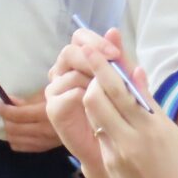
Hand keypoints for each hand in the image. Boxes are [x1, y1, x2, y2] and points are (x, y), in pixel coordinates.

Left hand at [0, 91, 61, 152]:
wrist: (85, 119)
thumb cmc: (66, 100)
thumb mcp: (49, 95)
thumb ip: (28, 100)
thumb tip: (9, 100)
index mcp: (46, 114)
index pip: (18, 115)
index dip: (4, 109)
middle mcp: (44, 130)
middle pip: (14, 129)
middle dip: (5, 120)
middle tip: (4, 112)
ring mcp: (44, 142)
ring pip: (15, 140)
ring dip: (8, 130)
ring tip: (9, 122)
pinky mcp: (45, 148)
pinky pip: (22, 148)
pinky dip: (15, 140)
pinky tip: (16, 132)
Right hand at [45, 27, 126, 164]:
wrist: (115, 147)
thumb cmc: (120, 113)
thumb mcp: (123, 82)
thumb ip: (119, 59)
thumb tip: (114, 30)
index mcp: (79, 61)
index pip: (80, 38)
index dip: (96, 41)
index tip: (116, 53)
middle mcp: (64, 72)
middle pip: (71, 52)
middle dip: (93, 56)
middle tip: (113, 63)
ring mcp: (56, 90)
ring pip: (70, 73)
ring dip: (92, 79)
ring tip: (112, 92)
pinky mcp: (54, 109)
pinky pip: (68, 95)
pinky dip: (86, 98)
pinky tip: (101, 106)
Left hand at [77, 49, 177, 177]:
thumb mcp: (173, 135)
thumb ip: (151, 104)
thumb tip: (136, 72)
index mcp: (156, 126)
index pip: (124, 88)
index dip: (104, 68)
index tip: (93, 51)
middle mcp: (135, 137)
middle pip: (100, 98)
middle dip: (93, 81)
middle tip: (95, 73)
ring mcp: (119, 152)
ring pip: (95, 115)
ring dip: (95, 101)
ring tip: (103, 98)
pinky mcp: (110, 164)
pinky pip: (101, 135)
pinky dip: (103, 124)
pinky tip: (111, 124)